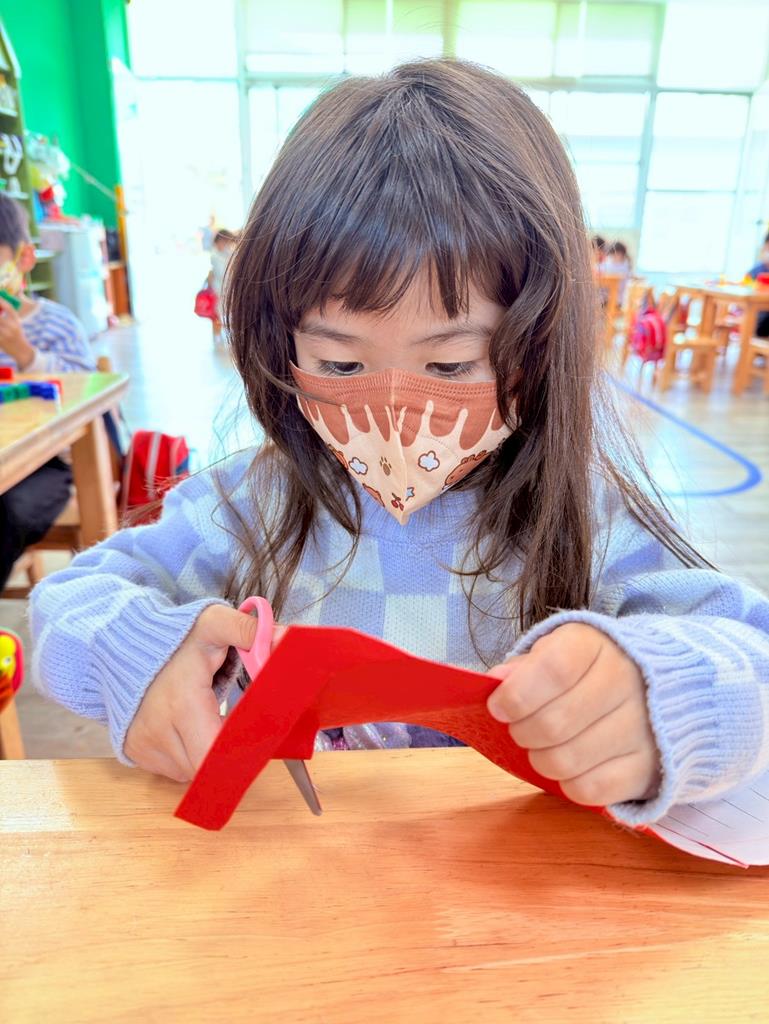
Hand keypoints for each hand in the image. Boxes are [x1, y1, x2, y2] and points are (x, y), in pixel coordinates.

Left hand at [0, 296, 33, 367]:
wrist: (21, 351)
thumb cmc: (16, 334)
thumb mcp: (16, 323)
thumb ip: (7, 314)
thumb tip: (0, 305)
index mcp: (16, 321)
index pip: (9, 307)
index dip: (2, 301)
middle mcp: (12, 327)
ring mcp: (6, 334)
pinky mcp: (1, 341)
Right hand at [124, 605, 285, 782]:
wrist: (121, 642)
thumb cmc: (171, 637)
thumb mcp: (213, 623)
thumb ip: (249, 630)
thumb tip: (287, 639)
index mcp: (183, 705)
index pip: (216, 755)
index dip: (240, 752)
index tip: (255, 737)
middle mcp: (159, 732)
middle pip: (208, 769)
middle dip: (228, 754)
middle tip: (237, 728)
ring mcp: (144, 746)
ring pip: (191, 772)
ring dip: (207, 756)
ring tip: (209, 720)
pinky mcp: (136, 752)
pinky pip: (173, 769)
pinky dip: (188, 755)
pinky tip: (189, 728)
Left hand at [486, 623, 659, 806]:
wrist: (646, 689)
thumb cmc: (583, 671)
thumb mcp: (552, 653)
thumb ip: (523, 667)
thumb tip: (498, 680)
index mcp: (594, 646)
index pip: (553, 671)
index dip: (516, 695)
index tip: (498, 707)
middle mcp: (625, 682)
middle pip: (553, 724)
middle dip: (522, 732)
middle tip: (519, 728)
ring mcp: (642, 727)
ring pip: (566, 762)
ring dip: (540, 759)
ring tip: (543, 746)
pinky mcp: (647, 767)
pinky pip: (589, 790)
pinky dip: (568, 784)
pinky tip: (570, 765)